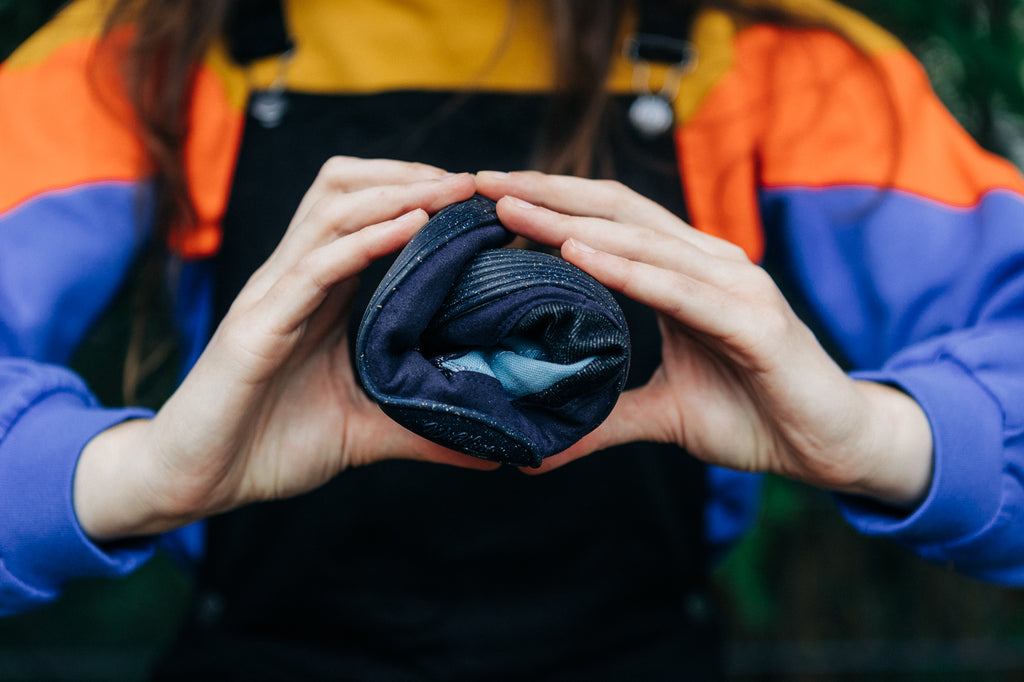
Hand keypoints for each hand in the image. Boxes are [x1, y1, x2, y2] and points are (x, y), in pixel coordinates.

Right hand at [75, 158, 488, 540]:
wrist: (198, 484)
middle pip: (345, 188)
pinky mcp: (257, 326)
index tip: (480, 199)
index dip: (419, 194)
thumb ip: (425, 430)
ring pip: (333, 210)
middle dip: (410, 174)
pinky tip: (412, 226)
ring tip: (453, 190)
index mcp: (320, 293)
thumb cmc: (272, 446)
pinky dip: (367, 240)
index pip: (366, 214)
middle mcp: (295, 279)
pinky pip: (315, 266)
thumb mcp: (367, 430)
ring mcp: (273, 296)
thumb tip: (494, 454)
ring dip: (397, 191)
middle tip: (472, 183)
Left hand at [476, 170, 932, 507]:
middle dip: (545, 194)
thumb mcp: (662, 415)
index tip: (487, 198)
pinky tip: (578, 253)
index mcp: (684, 275)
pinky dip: (627, 268)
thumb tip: (536, 453)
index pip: (606, 222)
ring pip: (641, 240)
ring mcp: (734, 286)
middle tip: (480, 183)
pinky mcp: (754, 321)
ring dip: (571, 221)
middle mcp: (708, 264)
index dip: (548, 204)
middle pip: (615, 211)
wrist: (832, 447)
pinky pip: (679, 289)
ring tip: (511, 209)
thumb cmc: (753, 415)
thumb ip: (603, 420)